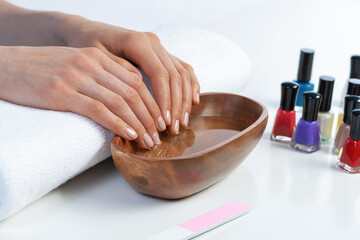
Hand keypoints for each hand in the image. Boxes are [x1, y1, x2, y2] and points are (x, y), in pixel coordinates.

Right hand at [0, 46, 164, 148]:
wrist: (4, 65)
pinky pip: (99, 110)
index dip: (152, 101)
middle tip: (160, 135)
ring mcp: (77, 77)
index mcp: (97, 56)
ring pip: (121, 102)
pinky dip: (118, 124)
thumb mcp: (76, 64)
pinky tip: (129, 135)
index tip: (160, 119)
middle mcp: (91, 63)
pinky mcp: (62, 92)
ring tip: (149, 141)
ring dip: (140, 124)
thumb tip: (126, 95)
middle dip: (151, 116)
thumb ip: (101, 74)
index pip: (136, 80)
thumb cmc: (41, 68)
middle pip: (134, 92)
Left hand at [60, 18, 200, 133]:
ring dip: (185, 100)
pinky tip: (193, 102)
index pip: (160, 75)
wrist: (89, 31)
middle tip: (174, 129)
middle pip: (175, 76)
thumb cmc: (89, 46)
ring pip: (183, 74)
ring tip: (182, 123)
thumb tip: (137, 95)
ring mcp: (160, 48)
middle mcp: (154, 43)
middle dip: (176, 105)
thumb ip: (118, 75)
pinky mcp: (162, 54)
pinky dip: (191, 86)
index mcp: (139, 42)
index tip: (164, 123)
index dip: (165, 100)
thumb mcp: (97, 60)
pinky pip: (184, 69)